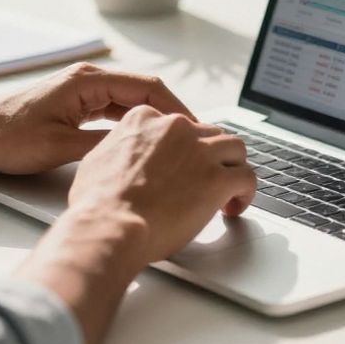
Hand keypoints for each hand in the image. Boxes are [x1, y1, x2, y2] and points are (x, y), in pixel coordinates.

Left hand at [0, 62, 192, 174]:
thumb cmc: (4, 136)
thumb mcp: (59, 148)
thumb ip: (102, 146)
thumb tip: (139, 153)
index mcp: (87, 81)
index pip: (148, 88)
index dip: (177, 110)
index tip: (196, 130)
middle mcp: (88, 80)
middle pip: (144, 94)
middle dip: (172, 117)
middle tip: (195, 141)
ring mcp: (81, 92)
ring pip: (131, 104)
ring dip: (154, 123)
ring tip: (178, 146)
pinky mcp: (74, 107)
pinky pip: (115, 113)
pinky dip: (134, 127)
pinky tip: (146, 146)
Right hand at [67, 106, 255, 262]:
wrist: (109, 225)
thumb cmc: (97, 202)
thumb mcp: (98, 158)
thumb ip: (119, 148)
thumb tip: (122, 156)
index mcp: (146, 118)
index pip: (179, 124)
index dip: (185, 148)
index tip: (185, 165)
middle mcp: (176, 128)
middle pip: (209, 133)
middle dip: (212, 157)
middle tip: (208, 179)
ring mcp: (199, 152)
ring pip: (235, 148)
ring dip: (233, 168)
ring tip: (229, 191)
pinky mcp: (217, 179)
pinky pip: (247, 177)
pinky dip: (246, 192)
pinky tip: (235, 206)